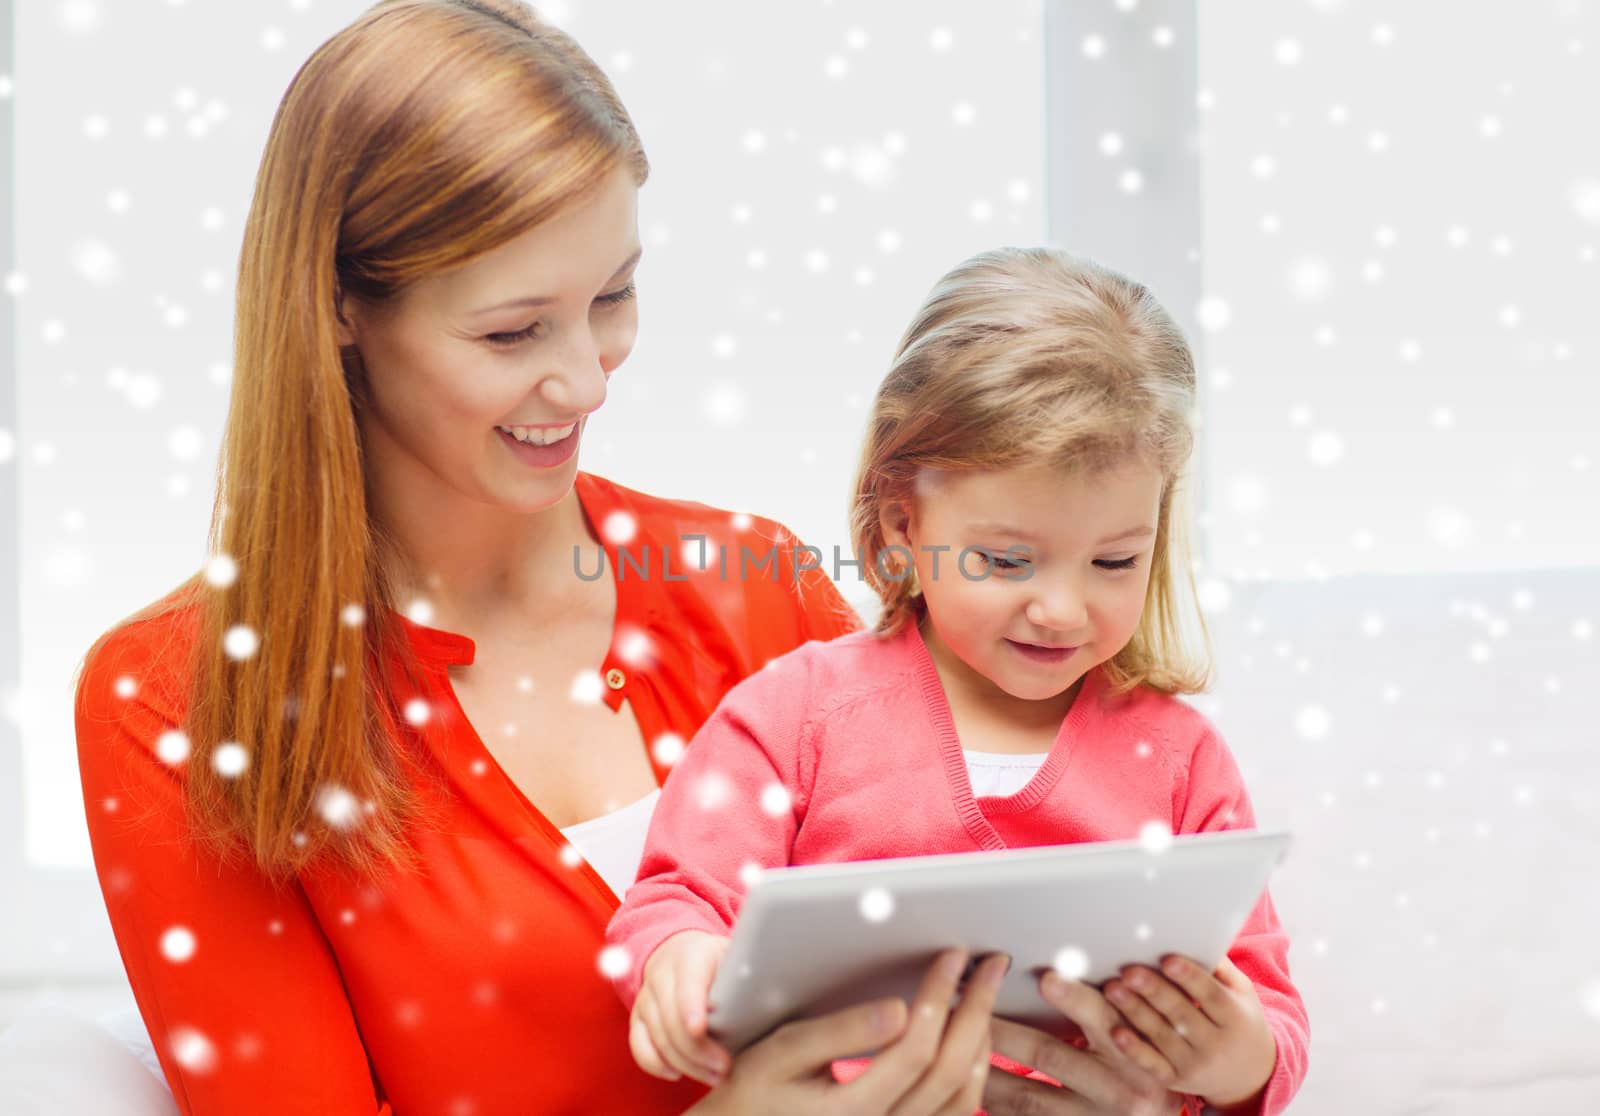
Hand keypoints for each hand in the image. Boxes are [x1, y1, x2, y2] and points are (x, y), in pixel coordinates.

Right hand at [630, 930, 732, 1085]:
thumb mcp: (732, 954)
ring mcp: (646, 996)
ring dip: (685, 1062)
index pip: (687, 983)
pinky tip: (678, 1073)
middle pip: (671, 1017)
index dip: (690, 1006)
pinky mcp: (637, 1016)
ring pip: (657, 1035)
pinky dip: (656, 1063)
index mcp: (690, 955)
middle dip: (697, 1049)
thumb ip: (746, 971)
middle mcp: (662, 974)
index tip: (700, 1029)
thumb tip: (775, 994)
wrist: (677, 948)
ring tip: (714, 1076)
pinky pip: (639, 1045)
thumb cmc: (716, 958)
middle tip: (724, 1068)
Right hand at [691, 947, 1009, 1115]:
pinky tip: (972, 1038)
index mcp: (851, 1113)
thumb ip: (840, 1032)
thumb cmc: (756, 1088)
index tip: (952, 956)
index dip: (940, 996)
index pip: (915, 1049)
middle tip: (990, 965)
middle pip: (951, 1073)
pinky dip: (974, 1073)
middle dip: (976, 1010)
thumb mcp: (783, 1053)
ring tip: (984, 995)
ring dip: (981, 1041)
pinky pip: (956, 1113)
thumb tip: (900, 1009)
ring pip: (964, 1098)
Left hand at [982, 971, 1181, 1115]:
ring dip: (983, 1069)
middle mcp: (1116, 1092)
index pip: (1103, 1019)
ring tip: (950, 1043)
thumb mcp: (1143, 1038)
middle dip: (1002, 1029)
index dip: (1075, 999)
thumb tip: (1059, 969)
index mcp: (1134, 1056)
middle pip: (1049, 1055)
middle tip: (965, 1005)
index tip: (1047, 978)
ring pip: (1024, 1097)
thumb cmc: (1147, 1072)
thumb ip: (1108, 1009)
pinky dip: (993, 1103)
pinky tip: (966, 1086)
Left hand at [1100, 955, 1275, 1108]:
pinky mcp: (1176, 1080)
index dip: (1189, 977)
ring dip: (1135, 1012)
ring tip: (1113, 989)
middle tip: (1128, 971)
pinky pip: (1153, 1065)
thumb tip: (1191, 935)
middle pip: (1181, 1014)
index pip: (1210, 994)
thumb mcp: (1241, 993)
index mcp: (1234, 1018)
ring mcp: (1195, 1065)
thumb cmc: (1239, 1020)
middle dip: (1154, 991)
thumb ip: (1220, 968)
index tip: (1167, 958)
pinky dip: (1134, 1050)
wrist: (1250, 1074)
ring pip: (1162, 1036)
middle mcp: (1216, 1044)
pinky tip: (1116, 1032)